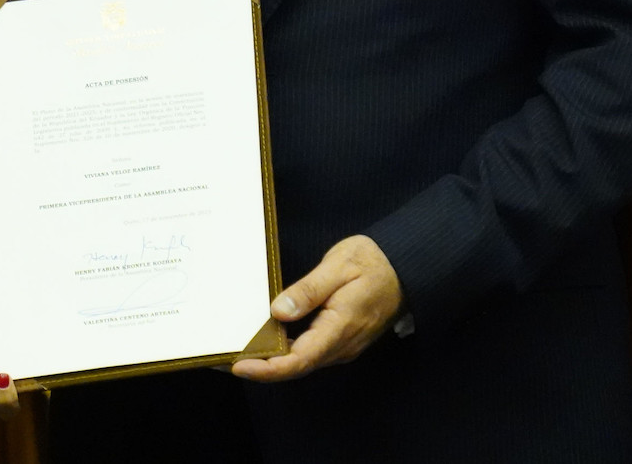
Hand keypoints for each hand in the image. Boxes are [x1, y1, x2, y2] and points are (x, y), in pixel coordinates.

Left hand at [232, 235, 401, 381]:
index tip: (240, 366)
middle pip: (297, 366)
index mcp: (340, 327)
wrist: (405, 267)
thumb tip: (278, 312)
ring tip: (239, 350)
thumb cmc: (373, 262)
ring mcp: (342, 344)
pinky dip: (286, 350)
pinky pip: (310, 351)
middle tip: (226, 359)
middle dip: (261, 367)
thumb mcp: (338, 266)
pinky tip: (266, 339)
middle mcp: (341, 345)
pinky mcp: (340, 339)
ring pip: (303, 361)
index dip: (268, 369)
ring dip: (272, 361)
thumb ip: (308, 291)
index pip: (299, 360)